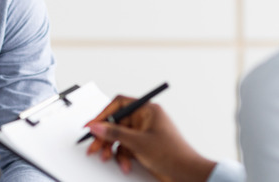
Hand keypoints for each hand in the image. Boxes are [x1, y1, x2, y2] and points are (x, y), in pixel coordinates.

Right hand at [84, 95, 215, 181]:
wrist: (187, 173)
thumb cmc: (173, 154)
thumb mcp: (139, 142)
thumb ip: (115, 133)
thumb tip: (97, 125)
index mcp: (147, 110)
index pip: (119, 104)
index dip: (103, 114)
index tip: (91, 125)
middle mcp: (145, 119)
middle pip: (116, 122)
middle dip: (105, 136)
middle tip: (94, 146)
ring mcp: (144, 133)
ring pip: (119, 137)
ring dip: (113, 149)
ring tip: (107, 157)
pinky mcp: (143, 146)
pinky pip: (126, 147)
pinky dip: (123, 157)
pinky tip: (125, 165)